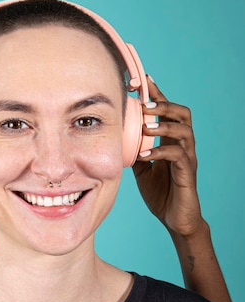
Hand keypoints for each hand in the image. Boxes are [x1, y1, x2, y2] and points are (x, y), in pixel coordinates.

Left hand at [133, 77, 202, 236]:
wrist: (175, 220)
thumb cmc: (161, 193)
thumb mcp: (142, 169)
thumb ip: (134, 151)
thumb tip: (115, 138)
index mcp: (172, 141)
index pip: (166, 111)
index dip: (155, 94)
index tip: (138, 82)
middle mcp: (183, 145)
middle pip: (182, 113)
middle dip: (163, 103)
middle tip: (143, 103)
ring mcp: (187, 158)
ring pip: (184, 130)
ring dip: (163, 124)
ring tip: (145, 125)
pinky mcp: (187, 173)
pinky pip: (178, 155)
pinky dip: (160, 151)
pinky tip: (144, 154)